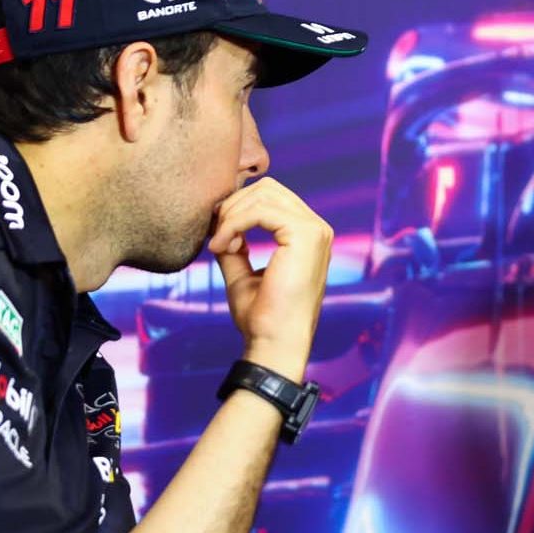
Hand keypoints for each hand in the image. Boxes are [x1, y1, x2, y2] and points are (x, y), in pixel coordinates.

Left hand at [206, 177, 332, 380]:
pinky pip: (260, 210)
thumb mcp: (242, 274)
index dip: (237, 210)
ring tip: (220, 246)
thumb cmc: (263, 317)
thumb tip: (218, 225)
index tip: (218, 239)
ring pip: (262, 195)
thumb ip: (235, 246)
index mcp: (307, 236)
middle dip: (234, 207)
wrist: (275, 343)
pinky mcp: (305, 235)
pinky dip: (234, 224)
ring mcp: (315, 230)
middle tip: (216, 238)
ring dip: (231, 216)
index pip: (270, 198)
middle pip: (267, 188)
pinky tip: (224, 247)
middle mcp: (317, 229)